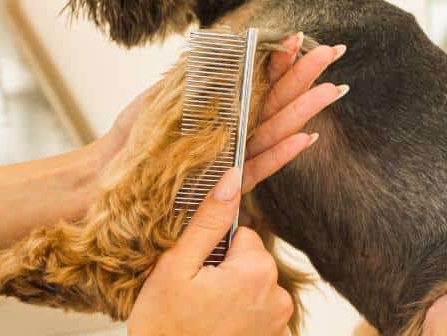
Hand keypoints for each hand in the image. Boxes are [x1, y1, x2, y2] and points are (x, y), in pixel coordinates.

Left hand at [90, 35, 347, 191]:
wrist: (114, 182)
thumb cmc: (135, 142)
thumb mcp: (161, 99)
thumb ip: (188, 79)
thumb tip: (208, 50)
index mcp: (222, 110)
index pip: (258, 80)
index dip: (279, 60)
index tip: (298, 38)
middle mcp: (235, 133)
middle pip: (276, 100)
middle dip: (304, 77)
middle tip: (331, 54)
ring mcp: (235, 158)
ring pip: (276, 130)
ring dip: (304, 110)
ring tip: (332, 90)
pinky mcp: (230, 186)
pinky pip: (261, 167)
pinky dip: (283, 153)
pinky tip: (306, 137)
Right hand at [121, 168, 291, 335]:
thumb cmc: (161, 330)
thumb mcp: (176, 267)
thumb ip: (210, 220)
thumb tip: (233, 178)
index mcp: (257, 273)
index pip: (246, 243)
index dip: (216, 257)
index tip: (195, 279)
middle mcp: (280, 306)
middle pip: (257, 278)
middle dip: (231, 286)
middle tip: (195, 309)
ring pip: (261, 312)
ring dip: (239, 318)